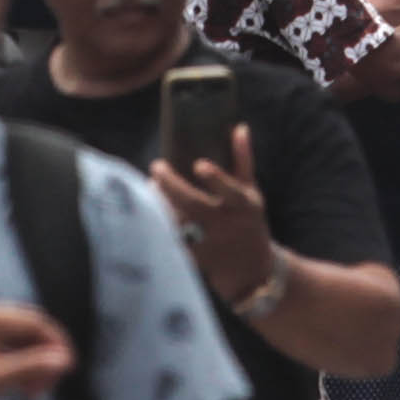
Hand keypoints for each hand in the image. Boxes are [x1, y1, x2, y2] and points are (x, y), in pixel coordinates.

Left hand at [0, 301, 76, 399]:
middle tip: (40, 390)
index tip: (68, 370)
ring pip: (8, 342)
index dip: (57, 343)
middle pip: (24, 331)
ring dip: (22, 364)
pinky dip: (4, 366)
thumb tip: (64, 361)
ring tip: (22, 392)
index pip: (37, 322)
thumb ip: (28, 367)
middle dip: (40, 357)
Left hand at [150, 127, 277, 305]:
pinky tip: (147, 212)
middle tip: (157, 167)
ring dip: (161, 205)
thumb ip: (243, 161)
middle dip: (171, 186)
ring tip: (150, 187)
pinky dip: (159, 226)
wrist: (252, 272)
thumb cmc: (249, 223)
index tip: (198, 164)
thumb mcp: (252, 193)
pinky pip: (171, 240)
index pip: (229, 190)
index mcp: (242, 206)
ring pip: (178, 224)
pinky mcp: (195, 259)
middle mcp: (225, 225)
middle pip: (193, 205)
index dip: (215, 178)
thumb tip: (239, 128)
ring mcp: (209, 244)